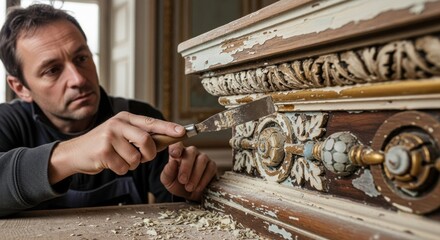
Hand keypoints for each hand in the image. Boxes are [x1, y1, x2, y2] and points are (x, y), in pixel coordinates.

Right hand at [49, 111, 185, 183]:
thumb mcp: (120, 133)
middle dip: (149, 154)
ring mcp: (109, 137)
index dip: (168, 128)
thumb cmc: (103, 144)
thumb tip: (166, 140)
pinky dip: (121, 169)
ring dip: (132, 164)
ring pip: (136, 158)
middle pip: (147, 141)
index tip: (182, 132)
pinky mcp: (103, 151)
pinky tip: (110, 163)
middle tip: (143, 157)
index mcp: (125, 118)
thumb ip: (139, 134)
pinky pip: (124, 167)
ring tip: (120, 158)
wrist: (75, 153)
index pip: (151, 123)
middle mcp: (118, 124)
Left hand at [160, 142, 216, 201]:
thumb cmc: (177, 184)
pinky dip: (204, 179)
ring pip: (202, 160)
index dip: (176, 147)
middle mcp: (191, 152)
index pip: (177, 144)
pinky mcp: (212, 165)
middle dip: (187, 167)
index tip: (174, 155)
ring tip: (189, 188)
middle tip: (182, 181)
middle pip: (191, 151)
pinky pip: (210, 168)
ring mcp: (203, 157)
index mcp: (178, 153)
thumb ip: (168, 171)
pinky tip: (198, 188)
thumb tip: (172, 162)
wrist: (189, 195)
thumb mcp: (168, 181)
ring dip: (196, 175)